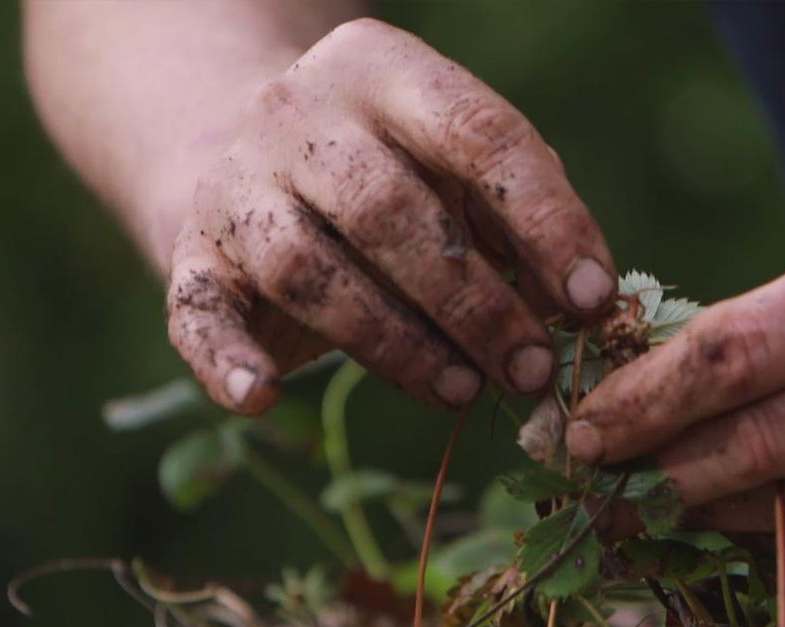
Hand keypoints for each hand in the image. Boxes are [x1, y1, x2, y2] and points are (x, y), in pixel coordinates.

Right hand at [166, 19, 616, 413]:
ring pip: (307, 268)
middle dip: (472, 301)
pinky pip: (200, 310)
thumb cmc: (389, 170)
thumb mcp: (457, 169)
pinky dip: (227, 360)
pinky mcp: (191, 254)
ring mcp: (235, 183)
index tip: (593, 300)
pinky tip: (263, 398)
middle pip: (386, 208)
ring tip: (463, 392)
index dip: (545, 222)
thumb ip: (518, 223)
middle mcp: (299, 114)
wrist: (243, 150)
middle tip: (530, 369)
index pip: (478, 135)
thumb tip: (587, 305)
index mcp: (383, 70)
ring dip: (394, 343)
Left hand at [565, 228, 784, 584]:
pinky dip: (774, 540)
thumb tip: (650, 391)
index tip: (587, 421)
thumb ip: (777, 327)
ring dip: (705, 507)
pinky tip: (738, 521)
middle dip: (658, 461)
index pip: (737, 348)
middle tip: (600, 471)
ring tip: (657, 497)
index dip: (645, 395)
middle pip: (755, 435)